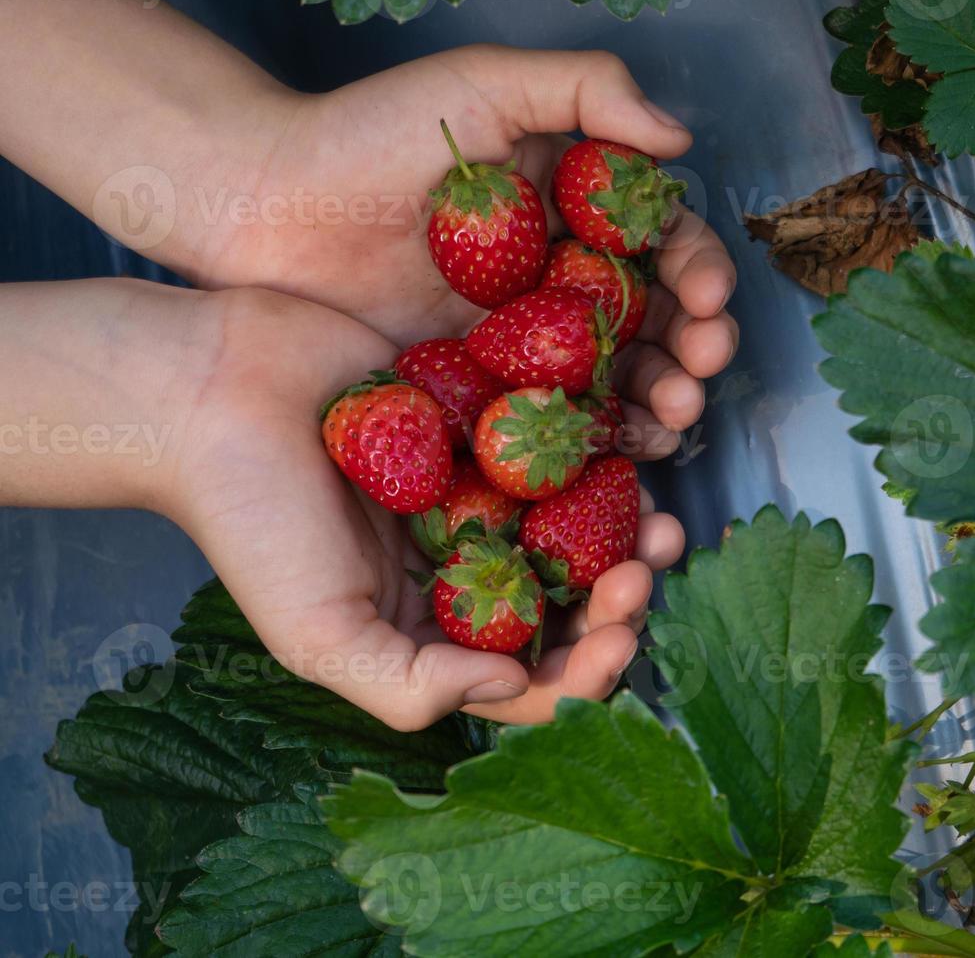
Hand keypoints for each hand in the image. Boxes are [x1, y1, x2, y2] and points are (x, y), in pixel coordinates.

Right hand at [167, 288, 685, 728]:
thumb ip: (411, 686)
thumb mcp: (319, 636)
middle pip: (575, 599)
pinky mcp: (488, 416)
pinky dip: (605, 450)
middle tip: (654, 562)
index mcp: (435, 628)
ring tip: (659, 514)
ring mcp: (483, 488)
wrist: (210, 390)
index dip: (590, 669)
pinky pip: (564, 441)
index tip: (621, 635)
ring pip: (584, 521)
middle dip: (626, 594)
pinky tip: (634, 445)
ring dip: (631, 527)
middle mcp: (469, 564)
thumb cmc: (249, 520)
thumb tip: (517, 688)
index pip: (534, 676)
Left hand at [186, 47, 737, 459]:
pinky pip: (553, 422)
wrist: (262, 206)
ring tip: (675, 414)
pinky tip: (630, 450)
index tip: (710, 292)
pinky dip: (600, 440)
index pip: (659, 243)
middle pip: (653, 319)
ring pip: (616, 376)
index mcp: (571, 208)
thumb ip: (585, 89)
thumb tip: (679, 138)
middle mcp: (558, 278)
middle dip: (695, 344)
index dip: (697, 268)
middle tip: (706, 363)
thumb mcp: (481, 85)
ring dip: (661, 397)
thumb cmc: (366, 134)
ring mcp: (523, 340)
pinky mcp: (483, 391)